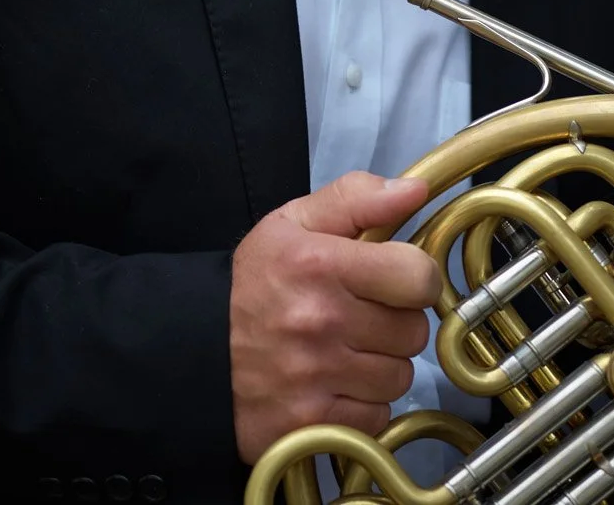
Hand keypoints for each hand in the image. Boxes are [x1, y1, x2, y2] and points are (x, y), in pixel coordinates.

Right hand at [231, 171, 443, 462]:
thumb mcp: (294, 222)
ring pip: (399, 376)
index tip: (395, 280)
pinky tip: (336, 385)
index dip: (415, 277)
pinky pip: (376, 417)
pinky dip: (364, 405)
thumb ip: (357, 198)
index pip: (417, 276)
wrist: (195, 349)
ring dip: (382, 366)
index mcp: (321, 263)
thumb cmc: (254, 281)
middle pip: (413, 330)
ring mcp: (316, 378)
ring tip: (347, 352)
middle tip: (362, 316)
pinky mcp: (312, 423)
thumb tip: (416, 189)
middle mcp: (321, 321)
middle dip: (395, 322)